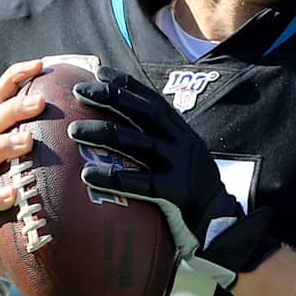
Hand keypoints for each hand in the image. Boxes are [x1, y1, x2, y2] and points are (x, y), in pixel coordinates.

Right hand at [0, 59, 45, 295]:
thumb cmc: (7, 208)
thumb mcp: (23, 174)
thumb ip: (43, 151)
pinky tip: (12, 192)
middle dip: (13, 109)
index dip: (14, 79)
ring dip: (4, 147)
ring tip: (28, 140)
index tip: (41, 64)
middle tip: (40, 101)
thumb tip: (89, 126)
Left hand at [68, 66, 276, 288]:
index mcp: (182, 133)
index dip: (126, 84)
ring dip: (104, 133)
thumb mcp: (180, 160)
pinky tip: (88, 175)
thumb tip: (120, 131)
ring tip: (74, 130)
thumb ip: (158, 145)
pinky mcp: (177, 193)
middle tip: (80, 90)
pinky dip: (113, 178)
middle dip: (112, 98)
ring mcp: (181, 167)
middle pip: (144, 113)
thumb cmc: (191, 192)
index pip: (152, 101)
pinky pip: (140, 184)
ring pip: (138, 144)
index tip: (100, 72)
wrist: (221, 223)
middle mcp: (182, 143)